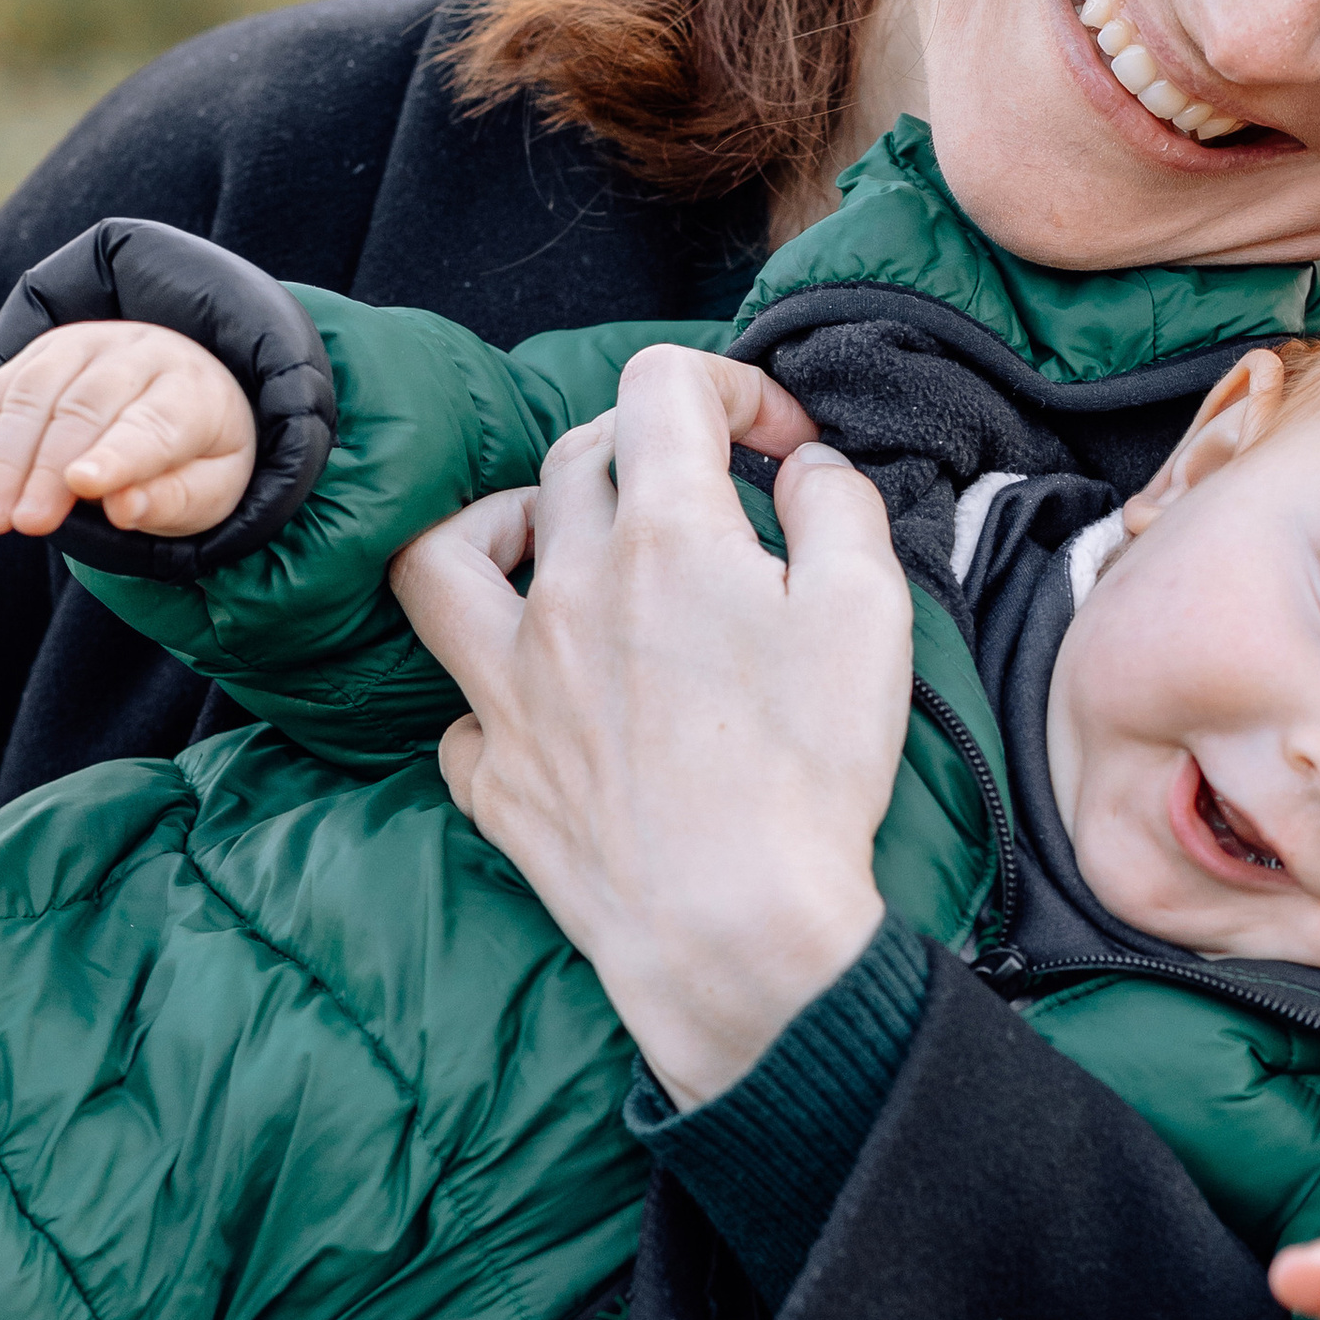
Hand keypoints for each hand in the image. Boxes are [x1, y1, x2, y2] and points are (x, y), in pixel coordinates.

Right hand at [0, 319, 254, 539]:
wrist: (184, 393)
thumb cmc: (198, 456)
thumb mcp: (211, 488)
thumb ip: (175, 499)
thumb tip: (122, 508)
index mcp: (192, 391)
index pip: (152, 423)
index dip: (116, 455)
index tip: (81, 485)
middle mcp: (136, 354)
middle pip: (84, 408)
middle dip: (47, 468)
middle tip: (26, 524)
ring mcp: (83, 345)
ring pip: (31, 393)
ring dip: (3, 458)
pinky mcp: (38, 355)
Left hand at [391, 345, 909, 1106]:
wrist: (732, 932)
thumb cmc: (808, 776)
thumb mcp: (870, 614)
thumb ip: (840, 507)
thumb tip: (803, 465)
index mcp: (665, 538)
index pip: (664, 386)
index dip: (731, 386)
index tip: (777, 440)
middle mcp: (567, 592)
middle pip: (573, 456)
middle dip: (645, 448)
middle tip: (705, 495)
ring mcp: (510, 684)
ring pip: (448, 555)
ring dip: (500, 523)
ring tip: (548, 538)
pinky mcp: (493, 772)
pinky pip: (459, 701)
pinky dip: (493, 683)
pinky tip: (543, 698)